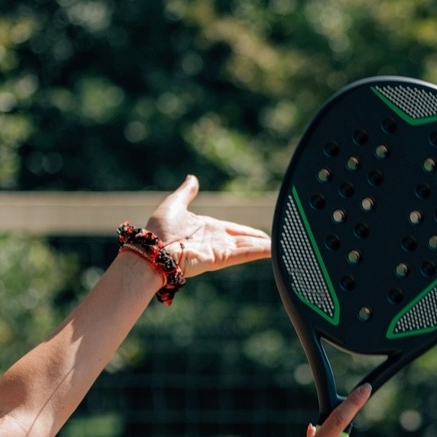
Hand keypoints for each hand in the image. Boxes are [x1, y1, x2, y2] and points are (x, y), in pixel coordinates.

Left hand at [146, 175, 271, 277]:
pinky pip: (243, 253)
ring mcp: (218, 250)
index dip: (249, 232)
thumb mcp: (175, 204)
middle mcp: (215, 240)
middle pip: (244, 240)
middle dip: (260, 242)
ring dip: (265, 248)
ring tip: (284, 248)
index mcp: (207, 227)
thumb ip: (187, 192)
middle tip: (281, 243)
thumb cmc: (159, 230)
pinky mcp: (219, 258)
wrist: (152, 249)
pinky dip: (258, 252)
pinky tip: (274, 251)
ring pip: (247, 248)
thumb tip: (192, 178)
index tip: (263, 235)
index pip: (234, 229)